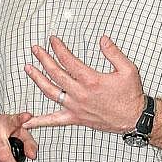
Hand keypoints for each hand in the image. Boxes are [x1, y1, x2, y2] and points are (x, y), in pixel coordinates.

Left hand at [23, 35, 143, 133]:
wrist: (134, 118)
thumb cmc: (131, 94)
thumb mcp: (128, 69)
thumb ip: (113, 52)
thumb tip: (103, 39)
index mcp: (91, 80)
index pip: (68, 60)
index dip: (58, 48)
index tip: (52, 40)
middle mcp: (80, 94)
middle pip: (55, 73)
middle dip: (43, 59)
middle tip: (36, 49)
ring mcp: (76, 107)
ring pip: (51, 92)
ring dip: (37, 79)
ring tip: (28, 68)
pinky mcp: (76, 118)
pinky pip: (54, 121)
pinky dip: (39, 122)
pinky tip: (27, 122)